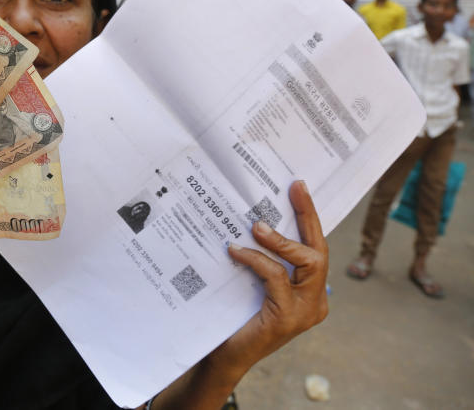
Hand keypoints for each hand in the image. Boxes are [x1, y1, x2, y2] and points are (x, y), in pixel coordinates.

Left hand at [217, 180, 328, 370]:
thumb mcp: (253, 282)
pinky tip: (235, 252)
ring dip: (281, 241)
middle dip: (307, 218)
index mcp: (310, 292)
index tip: (298, 187)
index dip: (309, 217)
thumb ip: (262, 259)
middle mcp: (315, 302)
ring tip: (257, 227)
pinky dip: (257, 260)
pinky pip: (277, 277)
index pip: (315, 248)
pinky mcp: (287, 317)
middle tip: (293, 190)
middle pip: (319, 251)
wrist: (223, 355)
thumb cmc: (236, 317)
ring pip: (308, 263)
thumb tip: (252, 218)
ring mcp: (305, 311)